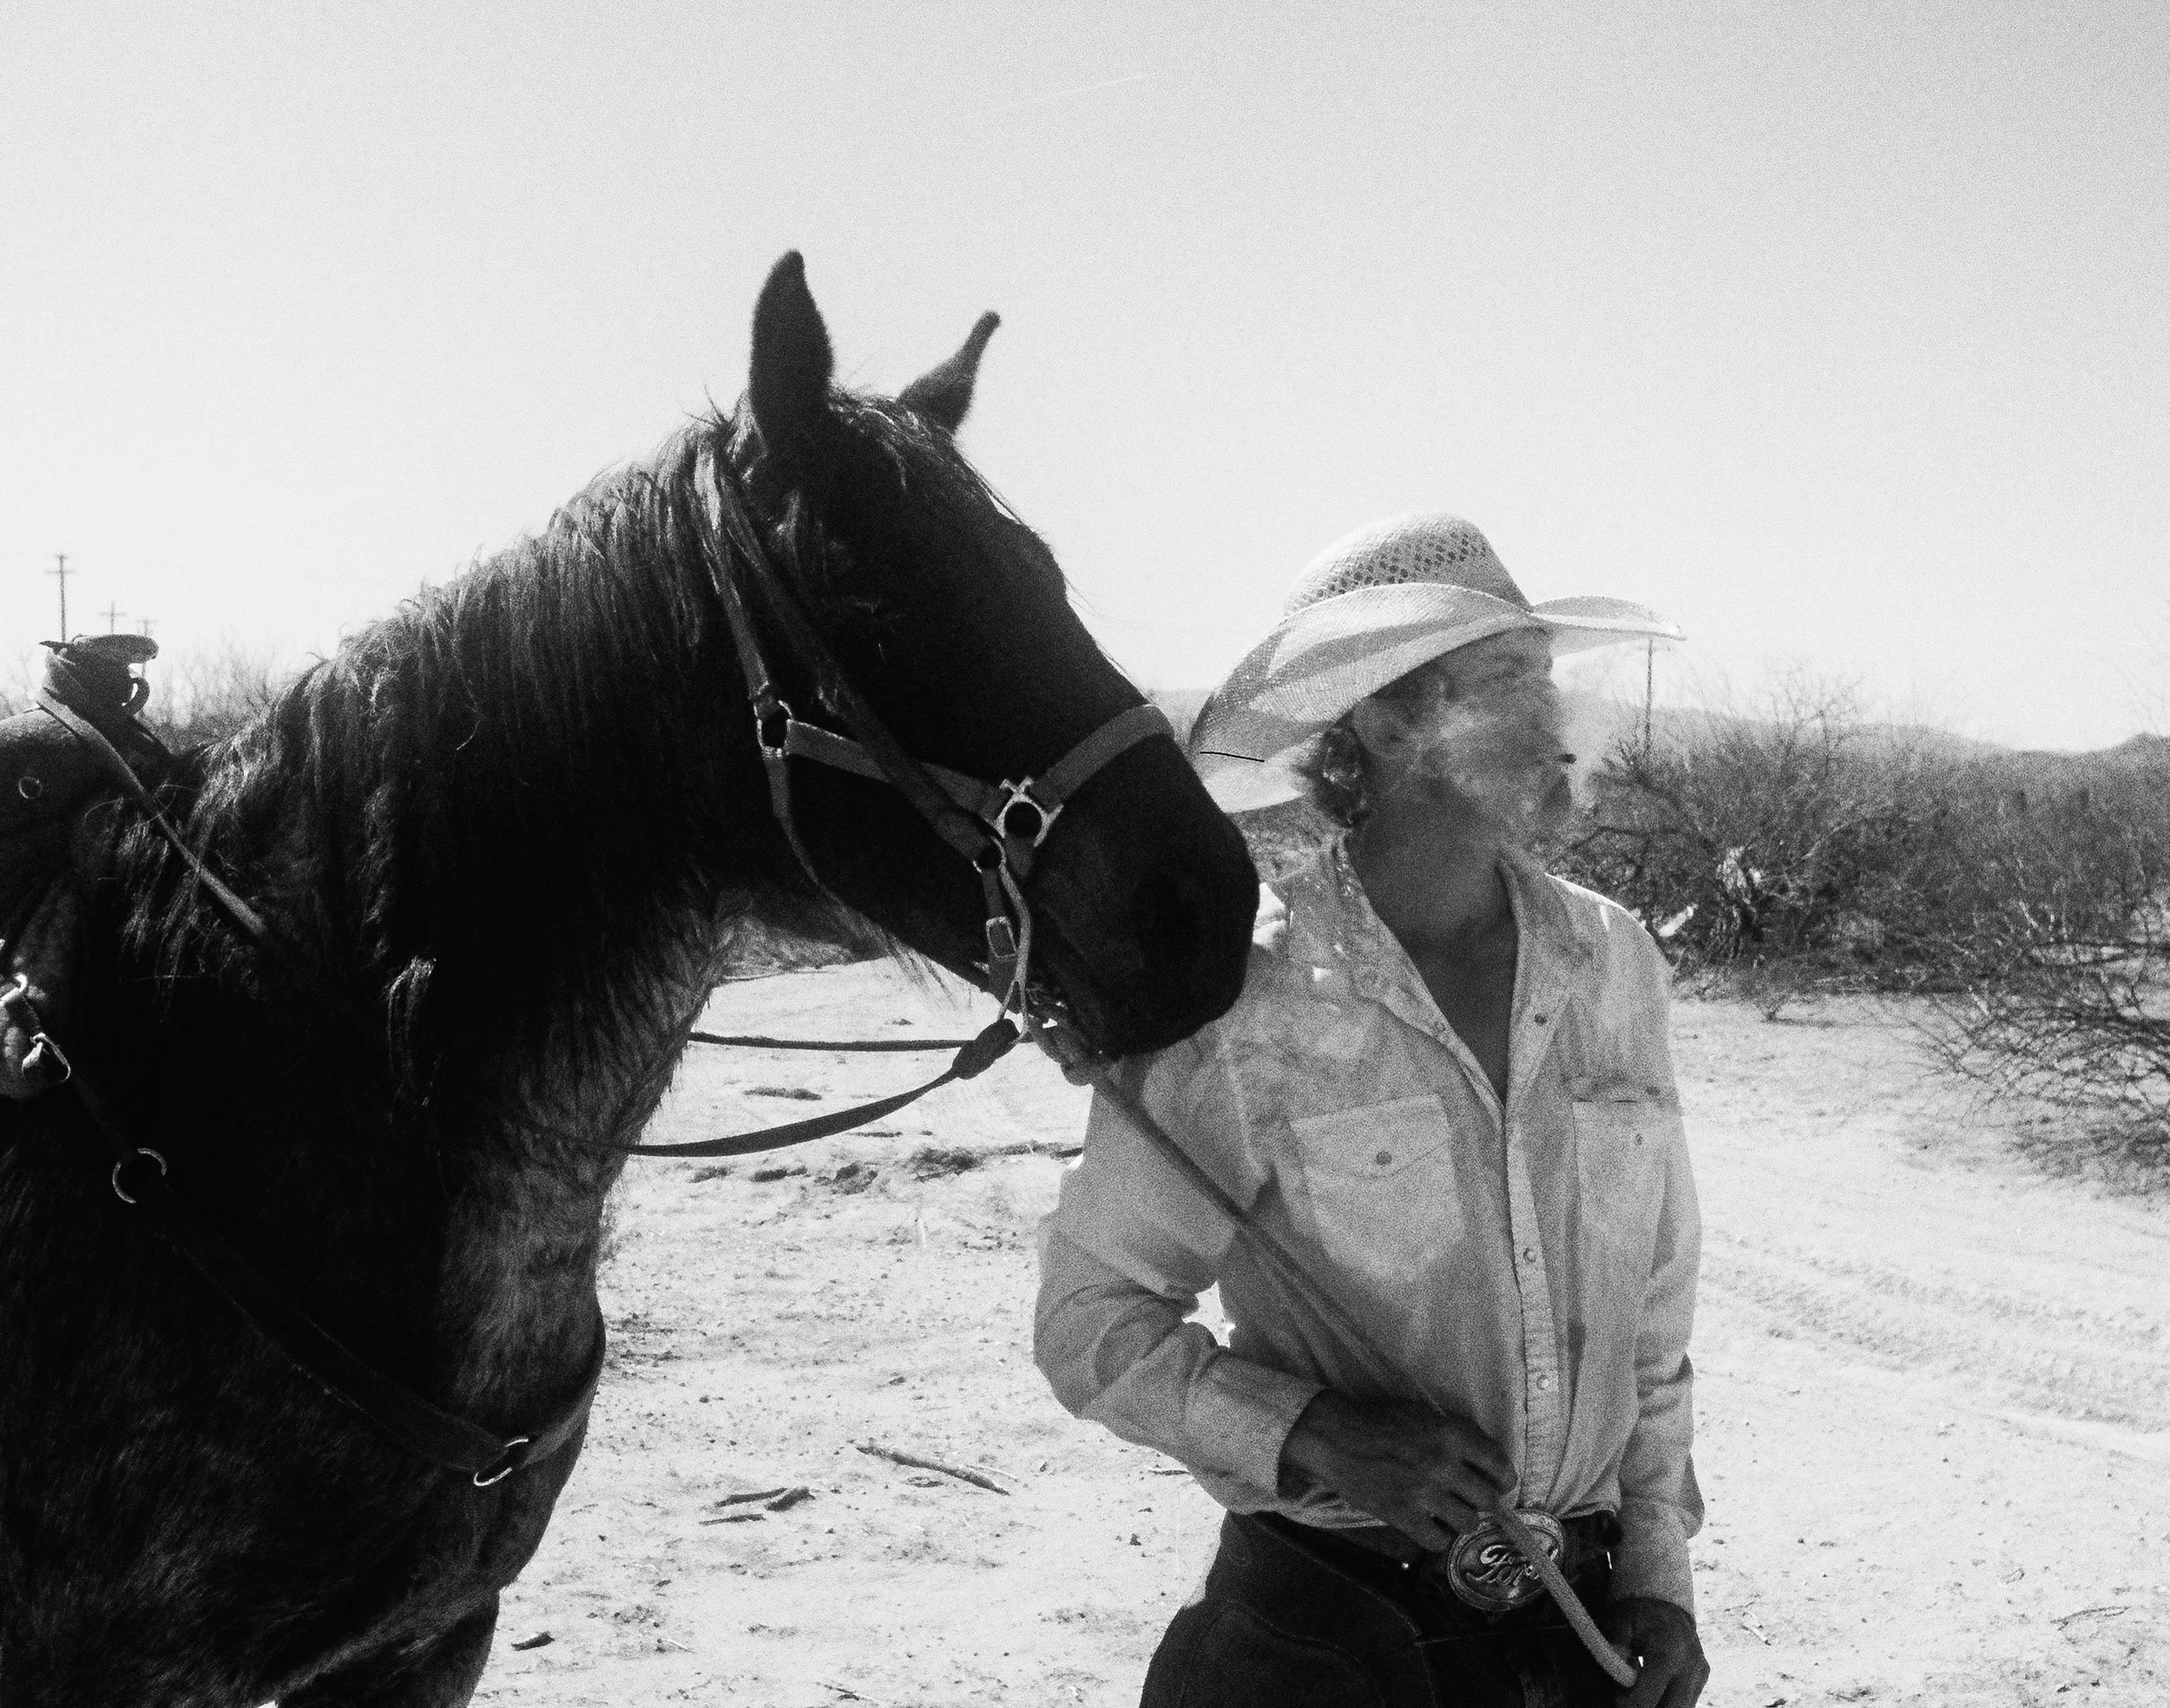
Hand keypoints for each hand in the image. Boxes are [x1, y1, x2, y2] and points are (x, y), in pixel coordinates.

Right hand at [1276, 1391, 1513, 1549]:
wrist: (1337, 1438)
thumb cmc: (1381, 1421)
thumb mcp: (1425, 1415)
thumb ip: (1456, 1435)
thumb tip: (1484, 1462)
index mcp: (1452, 1434)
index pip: (1500, 1465)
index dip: (1504, 1479)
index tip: (1499, 1484)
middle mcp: (1444, 1464)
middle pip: (1489, 1500)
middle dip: (1484, 1503)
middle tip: (1472, 1501)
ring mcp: (1424, 1493)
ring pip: (1468, 1523)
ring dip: (1461, 1520)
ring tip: (1448, 1513)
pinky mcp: (1403, 1515)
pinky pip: (1438, 1541)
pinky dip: (1439, 1538)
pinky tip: (1430, 1527)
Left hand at [1600, 1597, 1707, 1707]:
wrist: (1667, 1603)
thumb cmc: (1638, 1613)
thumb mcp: (1620, 1621)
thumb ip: (1617, 1645)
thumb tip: (1615, 1665)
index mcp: (1668, 1653)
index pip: (1648, 1697)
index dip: (1627, 1704)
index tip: (1616, 1698)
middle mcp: (1690, 1667)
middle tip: (1627, 1701)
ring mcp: (1700, 1675)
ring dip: (1658, 1707)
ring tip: (1641, 1693)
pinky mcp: (1702, 1679)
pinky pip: (1686, 1702)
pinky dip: (1668, 1702)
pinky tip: (1653, 1692)